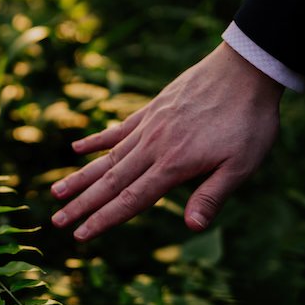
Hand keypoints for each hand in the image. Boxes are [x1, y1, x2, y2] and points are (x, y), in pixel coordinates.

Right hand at [50, 42, 283, 240]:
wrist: (246, 68)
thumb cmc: (249, 121)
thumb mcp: (242, 164)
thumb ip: (212, 195)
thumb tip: (192, 227)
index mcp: (173, 165)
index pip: (130, 200)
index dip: (104, 220)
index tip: (80, 236)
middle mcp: (152, 147)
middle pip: (110, 182)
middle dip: (81, 205)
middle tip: (55, 221)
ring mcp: (148, 127)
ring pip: (107, 158)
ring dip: (80, 177)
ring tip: (56, 192)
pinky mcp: (151, 110)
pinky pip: (118, 129)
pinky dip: (96, 141)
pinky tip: (76, 148)